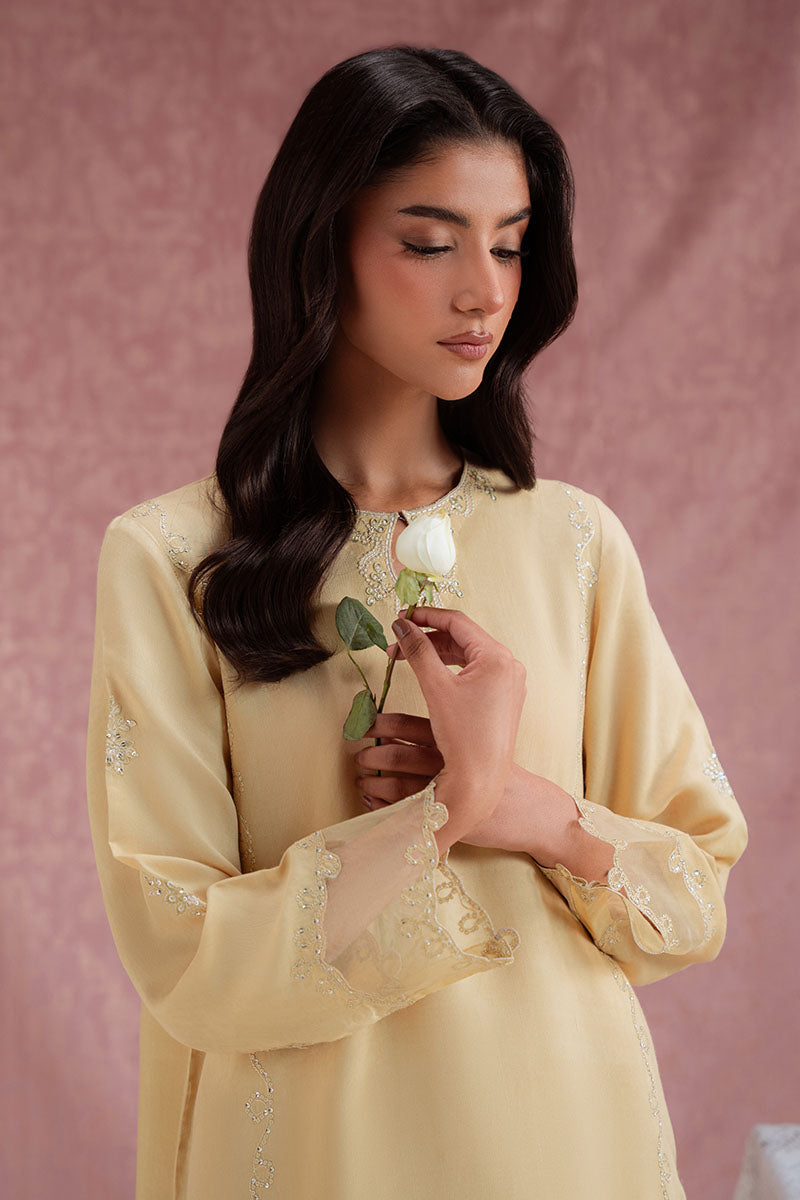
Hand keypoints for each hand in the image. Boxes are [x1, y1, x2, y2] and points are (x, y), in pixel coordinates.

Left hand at [353, 713, 565, 855]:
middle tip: (359, 755)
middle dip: (371, 755)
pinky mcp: (444, 817)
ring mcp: (444, 791)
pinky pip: (401, 811)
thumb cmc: (499, 775)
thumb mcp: (475, 744)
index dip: (380, 725)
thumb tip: (402, 733)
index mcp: (453, 737)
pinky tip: (373, 801)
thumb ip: (445, 734)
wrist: (528, 808)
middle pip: (396, 755)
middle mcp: (446, 761)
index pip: (407, 725)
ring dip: (371, 782)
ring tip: (362, 780)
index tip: (363, 726)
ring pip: (395, 784)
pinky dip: (381, 805)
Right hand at [357, 604, 527, 834]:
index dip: (426, 616)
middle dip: (428, 638)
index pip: (458, 622)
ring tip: (406, 658)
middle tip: (397, 642)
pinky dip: (451, 669)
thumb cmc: (462, 735)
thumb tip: (401, 624)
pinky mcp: (504, 699)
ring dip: (437, 653)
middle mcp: (509, 665)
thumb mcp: (435, 687)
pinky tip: (430, 673)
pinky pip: (475, 672)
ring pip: (468, 655)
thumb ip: (417, 649)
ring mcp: (509, 683)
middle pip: (463, 637)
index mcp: (497, 657)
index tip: (400, 617)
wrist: (480, 780)